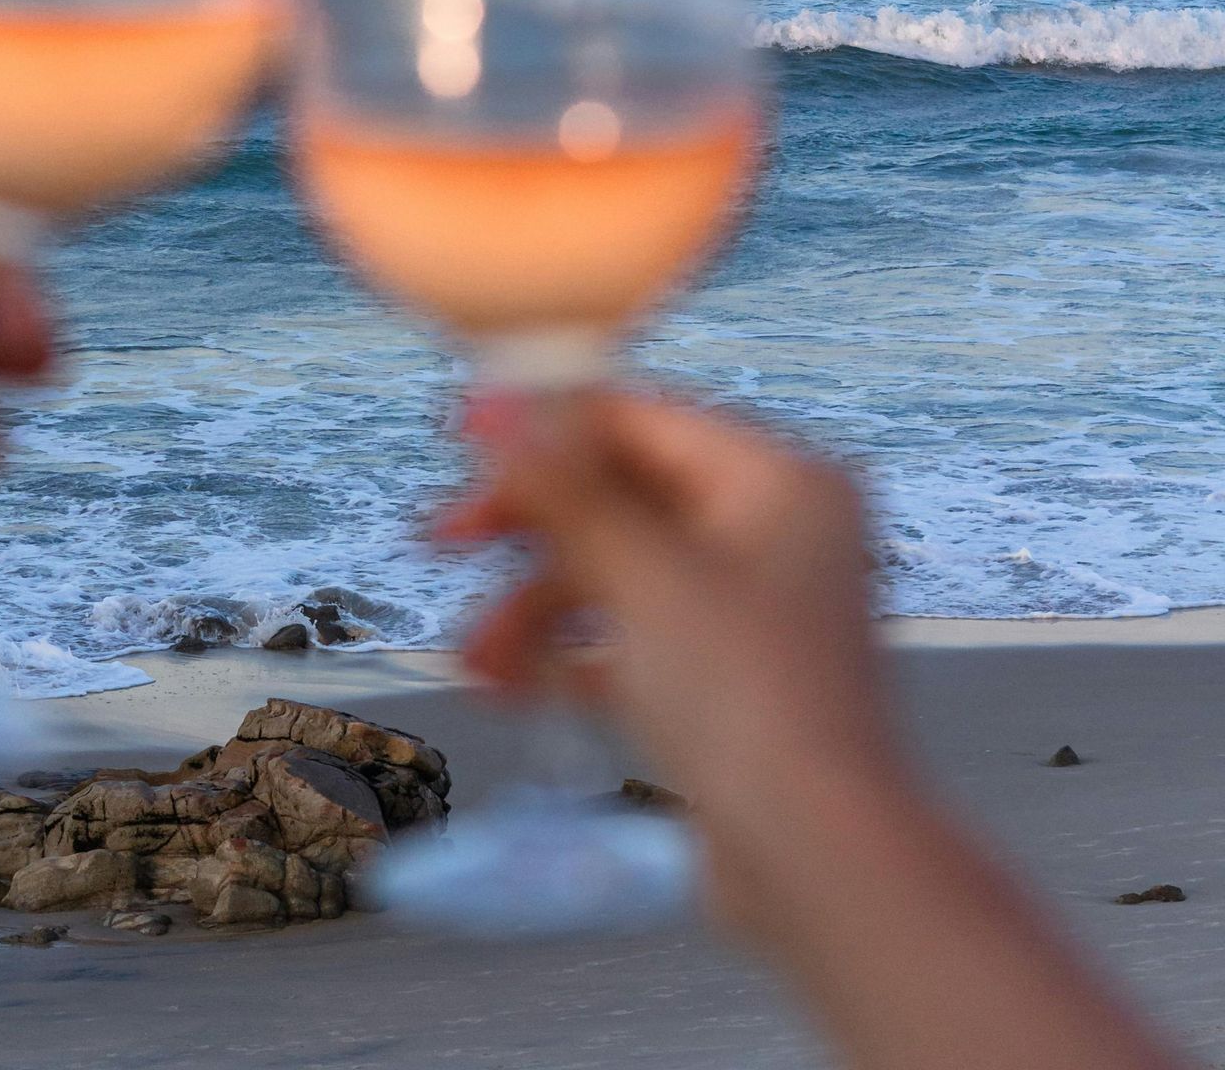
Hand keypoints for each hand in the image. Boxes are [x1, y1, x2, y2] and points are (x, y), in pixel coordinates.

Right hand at [444, 387, 905, 926]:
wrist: (818, 865)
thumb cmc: (749, 701)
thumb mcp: (643, 576)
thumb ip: (564, 485)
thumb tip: (496, 397)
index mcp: (779, 478)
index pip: (639, 418)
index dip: (544, 425)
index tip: (457, 439)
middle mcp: (774, 530)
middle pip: (622, 494)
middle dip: (530, 532)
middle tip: (444, 540)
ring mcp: (753, 607)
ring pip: (619, 572)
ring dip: (537, 608)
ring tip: (477, 661)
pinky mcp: (729, 678)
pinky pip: (634, 636)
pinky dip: (573, 655)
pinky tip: (514, 688)